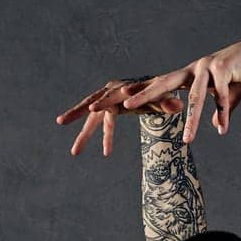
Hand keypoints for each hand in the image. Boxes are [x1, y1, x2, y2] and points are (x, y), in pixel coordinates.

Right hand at [55, 76, 183, 156]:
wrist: (155, 87)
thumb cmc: (159, 92)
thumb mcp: (163, 98)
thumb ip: (168, 102)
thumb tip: (178, 106)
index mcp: (121, 88)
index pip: (108, 97)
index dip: (101, 103)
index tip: (92, 109)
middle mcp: (110, 93)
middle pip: (90, 104)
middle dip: (76, 113)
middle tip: (61, 121)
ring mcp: (107, 102)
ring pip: (90, 118)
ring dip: (82, 134)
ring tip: (74, 153)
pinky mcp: (107, 110)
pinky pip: (98, 124)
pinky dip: (93, 136)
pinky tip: (88, 151)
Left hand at [120, 39, 240, 144]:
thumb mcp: (226, 97)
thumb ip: (220, 110)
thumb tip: (216, 124)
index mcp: (188, 75)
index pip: (160, 84)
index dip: (141, 91)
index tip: (122, 98)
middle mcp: (194, 69)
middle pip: (164, 83)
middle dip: (145, 95)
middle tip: (125, 105)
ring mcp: (208, 67)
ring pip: (195, 98)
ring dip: (192, 121)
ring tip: (188, 141)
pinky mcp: (224, 68)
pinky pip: (221, 96)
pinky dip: (223, 112)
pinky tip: (222, 129)